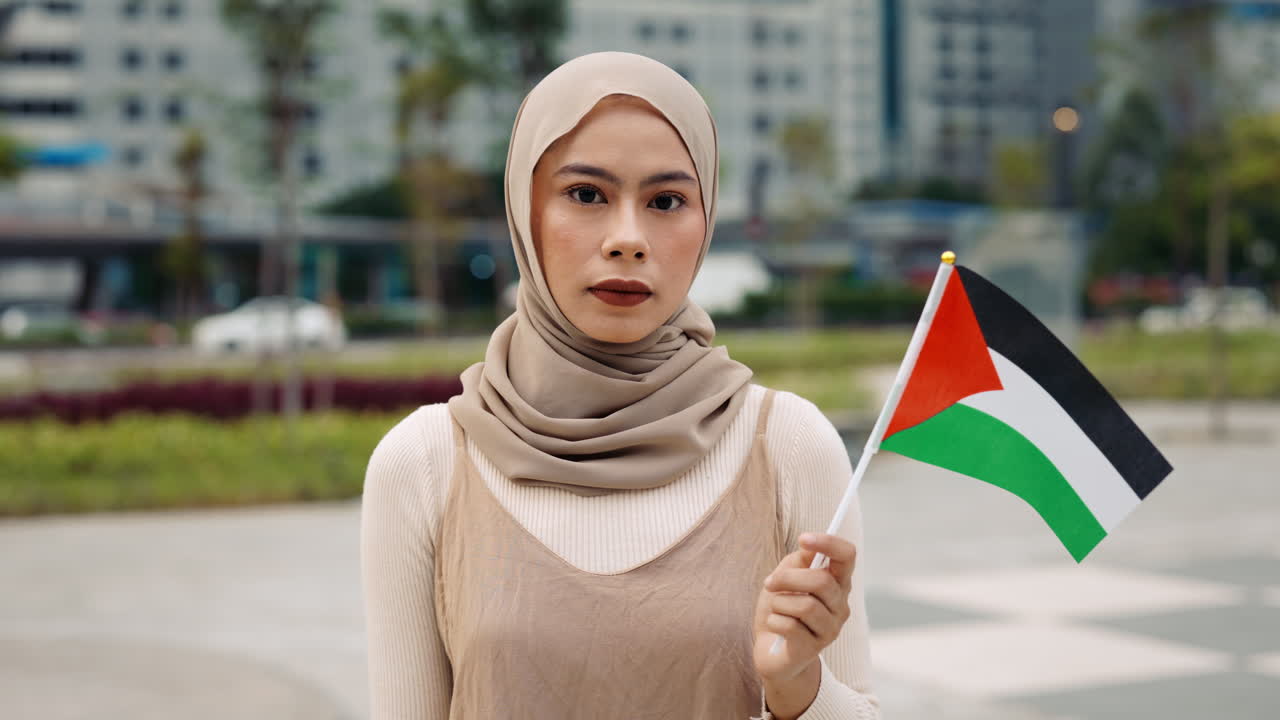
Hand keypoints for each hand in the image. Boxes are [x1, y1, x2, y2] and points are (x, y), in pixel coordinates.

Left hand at [751, 532, 856, 718]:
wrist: (771, 648)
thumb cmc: (781, 607)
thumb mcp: (786, 577)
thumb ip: (799, 561)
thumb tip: (809, 548)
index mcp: (837, 582)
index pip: (847, 556)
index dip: (829, 543)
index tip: (803, 538)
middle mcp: (841, 604)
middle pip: (822, 581)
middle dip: (788, 578)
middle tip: (769, 582)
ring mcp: (831, 628)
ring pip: (805, 605)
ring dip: (780, 603)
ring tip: (776, 608)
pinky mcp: (815, 647)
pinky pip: (790, 626)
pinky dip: (775, 621)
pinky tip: (776, 626)